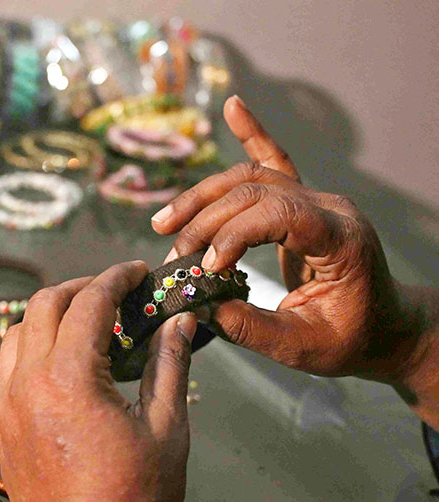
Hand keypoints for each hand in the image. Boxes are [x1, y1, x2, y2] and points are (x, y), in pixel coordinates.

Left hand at [0, 260, 197, 501]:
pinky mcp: (1, 428)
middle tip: (112, 292)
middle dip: (78, 288)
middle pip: (42, 306)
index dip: (115, 278)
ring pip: (15, 334)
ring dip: (48, 316)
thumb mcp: (166, 429)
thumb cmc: (134, 497)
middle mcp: (27, 383)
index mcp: (69, 377)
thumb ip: (170, 366)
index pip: (87, 302)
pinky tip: (59, 364)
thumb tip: (179, 322)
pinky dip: (31, 350)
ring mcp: (7, 406)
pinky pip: (6, 370)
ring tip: (83, 323)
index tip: (136, 271)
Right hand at [150, 96, 438, 425]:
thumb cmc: (350, 339)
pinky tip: (234, 107)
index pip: (279, 213)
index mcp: (340, 239)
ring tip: (165, 223)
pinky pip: (275, 161)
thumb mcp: (301, 347)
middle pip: (255, 191)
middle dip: (206, 220)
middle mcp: (329, 207)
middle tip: (174, 256)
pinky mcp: (303, 202)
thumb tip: (197, 304)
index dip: (233, 234)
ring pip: (252, 176)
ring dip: (204, 196)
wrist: (385, 327)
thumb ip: (249, 327)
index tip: (205, 269)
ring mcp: (317, 199)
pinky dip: (252, 134)